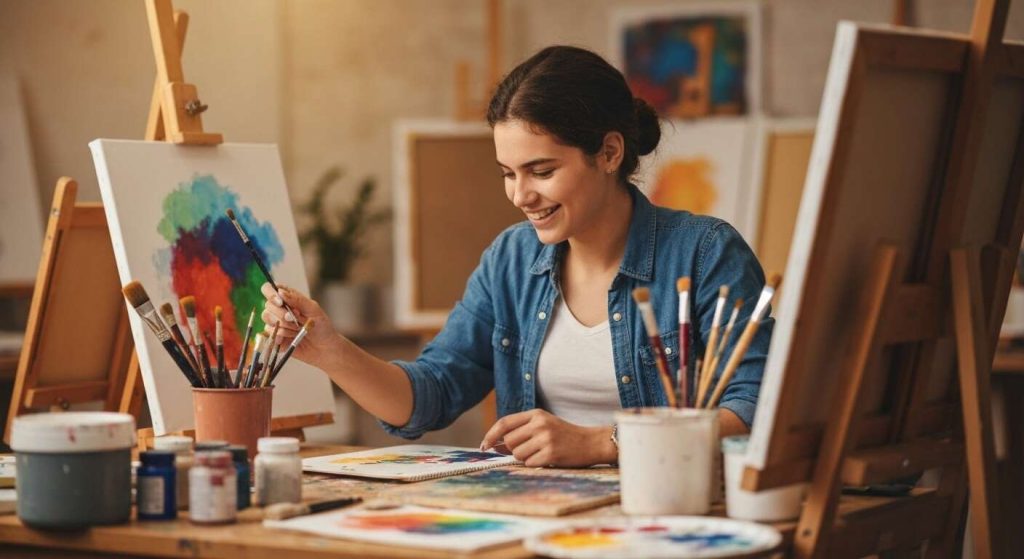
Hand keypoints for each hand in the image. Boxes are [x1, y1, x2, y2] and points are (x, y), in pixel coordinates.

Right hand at [260, 283, 338, 369]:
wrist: (324, 348)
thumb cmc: (322, 326)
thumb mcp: (314, 310)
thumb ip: (297, 300)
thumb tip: (281, 292)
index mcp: (287, 298)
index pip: (269, 289)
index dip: (271, 294)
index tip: (280, 302)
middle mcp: (278, 310)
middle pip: (267, 306)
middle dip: (282, 314)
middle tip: (296, 319)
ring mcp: (275, 324)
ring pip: (268, 321)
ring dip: (285, 326)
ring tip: (298, 330)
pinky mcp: (274, 338)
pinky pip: (270, 335)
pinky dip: (282, 336)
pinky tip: (292, 338)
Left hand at [479, 409, 615, 467]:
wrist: (590, 442)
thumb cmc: (563, 435)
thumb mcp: (543, 425)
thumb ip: (520, 431)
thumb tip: (494, 444)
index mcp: (536, 414)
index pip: (504, 423)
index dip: (491, 435)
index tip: (484, 446)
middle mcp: (540, 424)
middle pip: (510, 441)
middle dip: (515, 449)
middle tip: (531, 449)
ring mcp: (546, 439)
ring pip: (518, 454)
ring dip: (526, 458)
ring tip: (541, 452)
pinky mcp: (551, 454)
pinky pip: (530, 464)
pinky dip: (536, 464)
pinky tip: (548, 458)